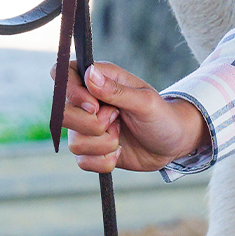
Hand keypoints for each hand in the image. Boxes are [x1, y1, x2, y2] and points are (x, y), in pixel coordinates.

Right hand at [58, 61, 211, 173]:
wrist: (173, 144)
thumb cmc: (162, 116)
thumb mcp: (145, 101)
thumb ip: (116, 90)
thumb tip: (89, 74)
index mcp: (98, 79)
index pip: (62, 74)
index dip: (71, 92)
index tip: (94, 106)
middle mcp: (86, 102)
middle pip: (62, 114)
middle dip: (93, 125)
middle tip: (116, 120)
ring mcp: (86, 127)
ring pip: (74, 142)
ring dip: (104, 144)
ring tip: (121, 136)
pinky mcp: (91, 150)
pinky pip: (82, 161)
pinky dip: (104, 161)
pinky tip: (119, 152)